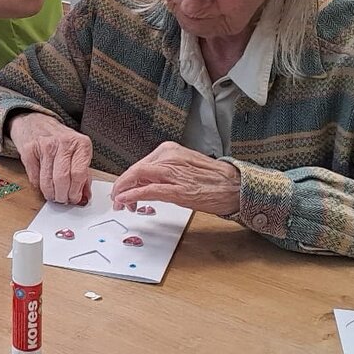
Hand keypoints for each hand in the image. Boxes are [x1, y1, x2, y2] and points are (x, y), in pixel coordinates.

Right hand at [9, 112, 91, 205]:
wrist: (36, 122)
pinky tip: (44, 185)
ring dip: (51, 194)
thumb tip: (84, 197)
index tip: (75, 198)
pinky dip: (39, 187)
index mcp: (80, 143)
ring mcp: (44, 145)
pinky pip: (35, 178)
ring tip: (54, 195)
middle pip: (63, 179)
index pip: (79, 174)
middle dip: (63, 196)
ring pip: (48, 181)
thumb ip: (83, 174)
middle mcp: (63, 143)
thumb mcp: (77, 152)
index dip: (76, 191)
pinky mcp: (29, 150)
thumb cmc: (59, 139)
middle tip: (63, 199)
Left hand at [112, 141, 240, 216]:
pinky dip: (134, 195)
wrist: (236, 186)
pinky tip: (126, 201)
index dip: (127, 178)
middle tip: (117, 199)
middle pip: (135, 169)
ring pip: (138, 177)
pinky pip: (149, 190)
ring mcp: (173, 173)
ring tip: (120, 204)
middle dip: (121, 185)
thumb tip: (144, 182)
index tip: (122, 189)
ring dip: (124, 191)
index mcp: (170, 150)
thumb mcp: (184, 167)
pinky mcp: (178, 189)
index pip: (140, 164)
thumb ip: (164, 171)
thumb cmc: (213, 179)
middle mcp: (169, 157)